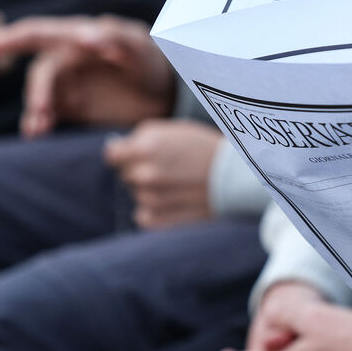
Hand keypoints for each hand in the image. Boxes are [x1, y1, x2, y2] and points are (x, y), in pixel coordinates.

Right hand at [0, 14, 174, 136]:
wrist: (169, 94)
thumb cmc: (153, 60)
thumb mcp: (140, 45)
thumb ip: (114, 37)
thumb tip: (83, 35)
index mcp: (76, 37)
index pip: (37, 34)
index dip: (8, 40)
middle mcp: (66, 60)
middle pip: (41, 74)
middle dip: (36, 92)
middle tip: (41, 111)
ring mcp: (68, 85)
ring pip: (42, 97)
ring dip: (37, 112)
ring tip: (39, 129)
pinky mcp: (73, 108)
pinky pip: (51, 115)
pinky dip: (42, 123)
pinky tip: (38, 134)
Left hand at [104, 120, 221, 228]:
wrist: (238, 178)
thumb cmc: (207, 150)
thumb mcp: (173, 130)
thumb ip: (141, 138)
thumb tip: (117, 150)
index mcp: (145, 148)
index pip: (113, 155)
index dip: (126, 154)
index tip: (140, 155)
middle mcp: (144, 175)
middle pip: (126, 175)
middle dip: (142, 171)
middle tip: (171, 171)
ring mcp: (151, 200)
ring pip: (137, 195)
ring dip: (151, 191)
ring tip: (179, 186)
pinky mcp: (159, 220)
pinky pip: (143, 216)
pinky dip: (155, 211)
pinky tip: (176, 202)